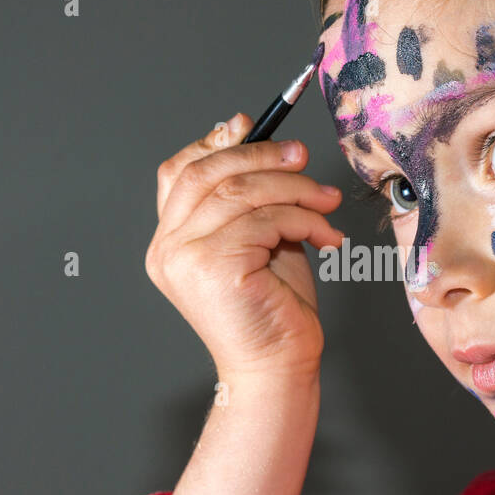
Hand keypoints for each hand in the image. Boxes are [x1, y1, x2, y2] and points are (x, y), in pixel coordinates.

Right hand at [145, 113, 343, 380]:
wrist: (279, 368)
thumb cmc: (274, 309)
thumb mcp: (262, 240)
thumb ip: (254, 199)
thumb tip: (269, 144)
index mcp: (170, 241)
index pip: (179, 173)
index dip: (213, 143)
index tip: (251, 126)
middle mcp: (167, 249)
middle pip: (206, 173)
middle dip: (260, 155)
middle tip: (302, 155)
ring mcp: (184, 258)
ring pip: (241, 193)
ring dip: (293, 187)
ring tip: (327, 200)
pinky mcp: (212, 267)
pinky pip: (264, 219)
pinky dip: (303, 219)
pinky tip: (326, 236)